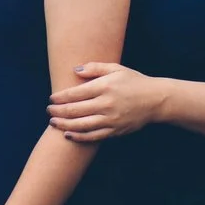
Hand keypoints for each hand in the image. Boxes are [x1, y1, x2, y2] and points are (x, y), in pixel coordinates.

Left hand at [49, 62, 165, 141]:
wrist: (156, 100)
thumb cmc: (134, 82)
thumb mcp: (116, 68)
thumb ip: (95, 68)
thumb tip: (75, 70)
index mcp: (105, 87)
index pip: (76, 93)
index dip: (60, 97)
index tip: (51, 98)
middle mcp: (106, 104)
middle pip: (75, 110)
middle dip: (58, 111)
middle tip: (48, 110)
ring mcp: (111, 119)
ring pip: (81, 125)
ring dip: (64, 124)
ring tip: (53, 123)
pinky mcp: (115, 131)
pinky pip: (93, 136)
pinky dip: (79, 136)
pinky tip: (68, 134)